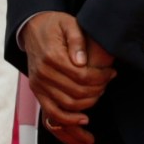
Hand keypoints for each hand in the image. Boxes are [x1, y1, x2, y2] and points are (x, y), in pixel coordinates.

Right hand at [21, 12, 114, 143]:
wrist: (33, 27)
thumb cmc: (54, 25)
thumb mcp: (69, 24)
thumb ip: (77, 40)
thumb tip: (81, 62)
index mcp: (52, 56)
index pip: (82, 76)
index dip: (101, 78)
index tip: (111, 73)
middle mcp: (43, 73)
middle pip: (77, 92)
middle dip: (98, 89)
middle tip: (108, 81)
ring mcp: (38, 84)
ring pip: (68, 105)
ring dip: (88, 103)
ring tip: (99, 92)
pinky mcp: (37, 91)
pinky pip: (52, 112)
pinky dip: (68, 120)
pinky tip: (84, 118)